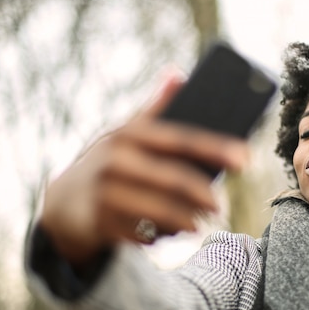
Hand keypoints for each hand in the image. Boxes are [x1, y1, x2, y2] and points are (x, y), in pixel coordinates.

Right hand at [40, 71, 249, 265]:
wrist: (63, 203)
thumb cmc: (107, 163)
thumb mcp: (126, 133)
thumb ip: (154, 108)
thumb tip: (178, 74)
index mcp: (129, 134)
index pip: (181, 140)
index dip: (215, 148)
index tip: (245, 159)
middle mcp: (115, 160)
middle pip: (174, 179)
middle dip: (203, 194)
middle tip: (220, 206)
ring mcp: (105, 193)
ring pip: (161, 210)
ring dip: (187, 219)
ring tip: (201, 223)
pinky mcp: (100, 223)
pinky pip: (143, 234)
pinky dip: (161, 235)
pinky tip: (171, 233)